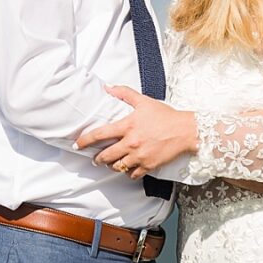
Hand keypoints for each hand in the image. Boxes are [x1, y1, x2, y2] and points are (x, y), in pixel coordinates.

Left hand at [73, 85, 197, 179]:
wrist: (185, 130)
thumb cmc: (165, 115)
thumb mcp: (144, 101)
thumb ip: (125, 93)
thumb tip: (108, 87)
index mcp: (127, 126)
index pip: (100, 134)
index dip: (85, 141)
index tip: (78, 144)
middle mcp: (131, 143)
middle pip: (105, 156)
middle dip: (97, 158)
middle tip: (96, 158)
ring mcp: (139, 156)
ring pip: (117, 167)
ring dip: (112, 165)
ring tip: (112, 162)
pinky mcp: (149, 166)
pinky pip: (132, 174)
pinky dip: (128, 172)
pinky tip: (129, 168)